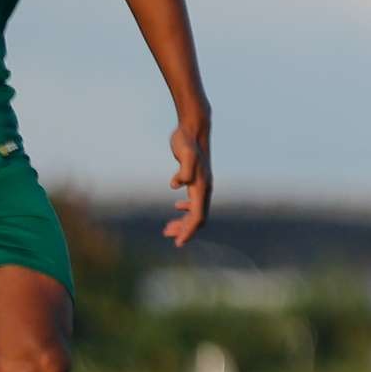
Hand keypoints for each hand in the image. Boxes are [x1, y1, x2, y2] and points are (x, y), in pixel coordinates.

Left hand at [166, 117, 210, 246]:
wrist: (194, 128)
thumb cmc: (187, 141)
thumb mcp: (185, 153)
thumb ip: (184, 168)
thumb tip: (177, 184)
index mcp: (202, 187)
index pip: (198, 216)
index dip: (188, 231)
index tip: (178, 243)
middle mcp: (204, 188)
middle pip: (198, 217)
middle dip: (184, 229)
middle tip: (166, 235)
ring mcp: (201, 184)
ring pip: (196, 210)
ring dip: (183, 221)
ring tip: (167, 228)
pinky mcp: (196, 179)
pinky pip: (194, 200)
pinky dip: (185, 209)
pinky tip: (176, 207)